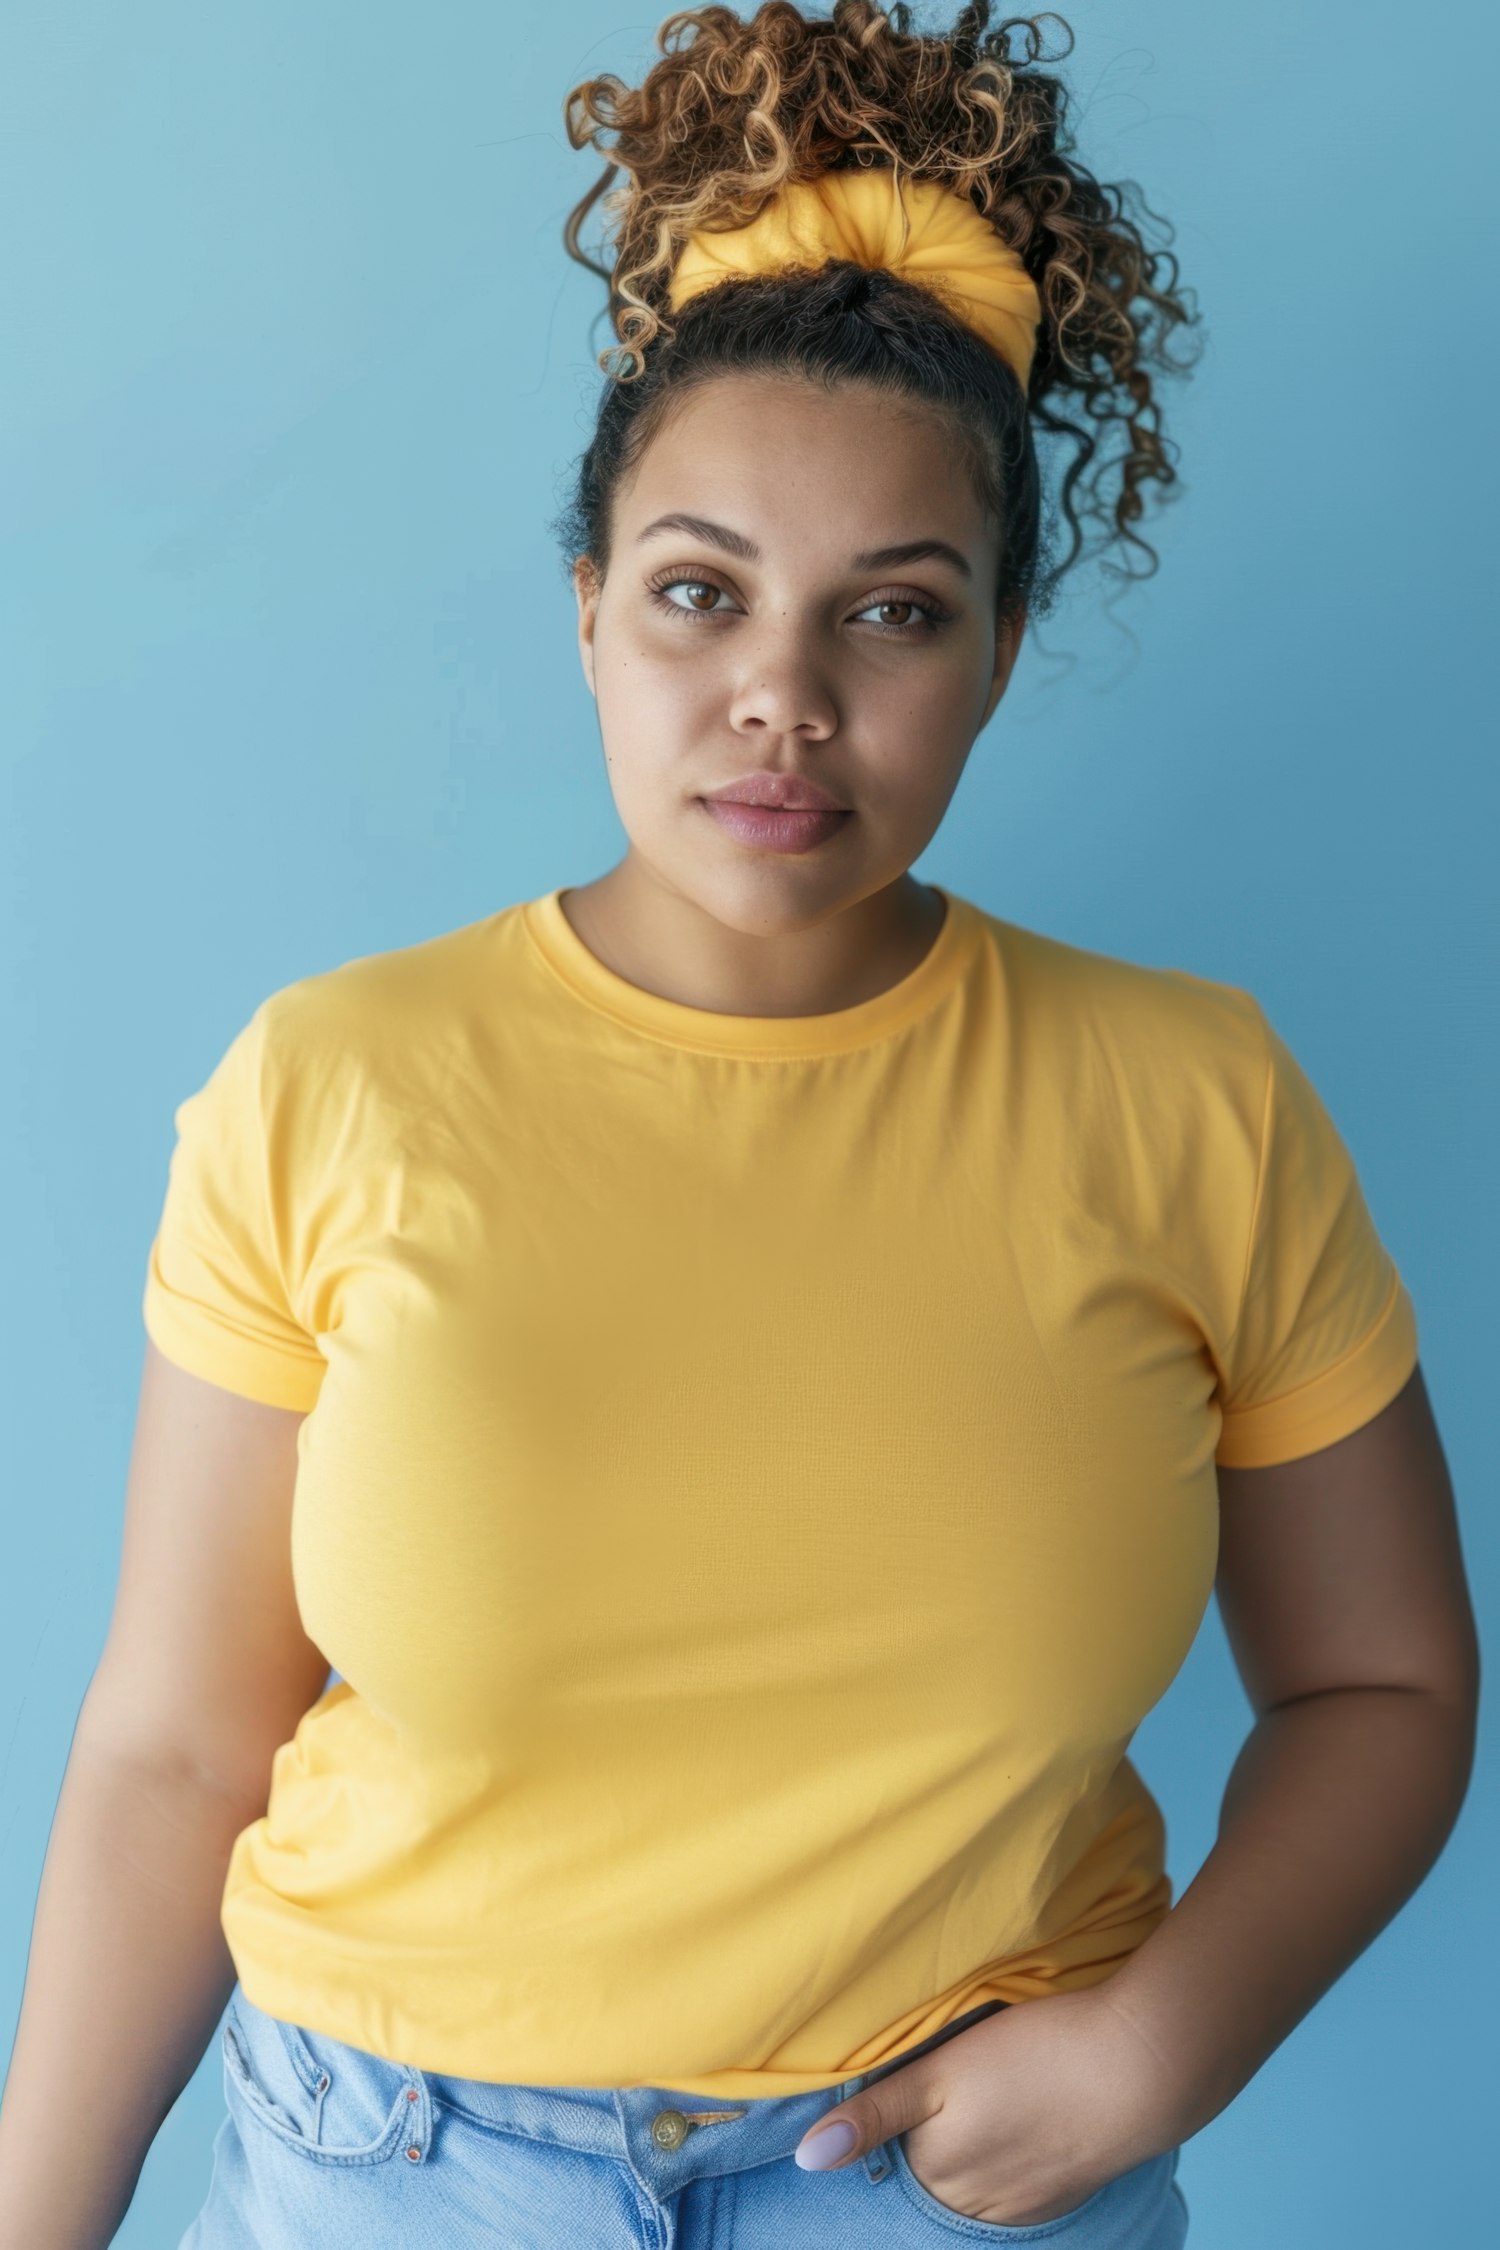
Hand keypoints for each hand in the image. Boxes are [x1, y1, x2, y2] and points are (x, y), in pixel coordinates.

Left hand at [793, 1986, 1186, 2228]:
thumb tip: (806, 2160)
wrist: (1136, 2070)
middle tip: (960, 2089)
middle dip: (929, 2143)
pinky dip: (1004, 2169)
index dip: (892, 2117)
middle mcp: (970, 2207)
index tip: (915, 2082)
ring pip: (969, 2190)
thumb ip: (873, 2115)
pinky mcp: (1055, 2201)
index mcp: (934, 2171)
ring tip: (989, 2105)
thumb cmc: (1033, 2057)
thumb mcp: (940, 2072)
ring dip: (968, 2159)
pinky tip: (1019, 2127)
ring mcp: (1017, 2210)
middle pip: (929, 2178)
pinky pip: (1008, 2197)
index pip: (888, 2155)